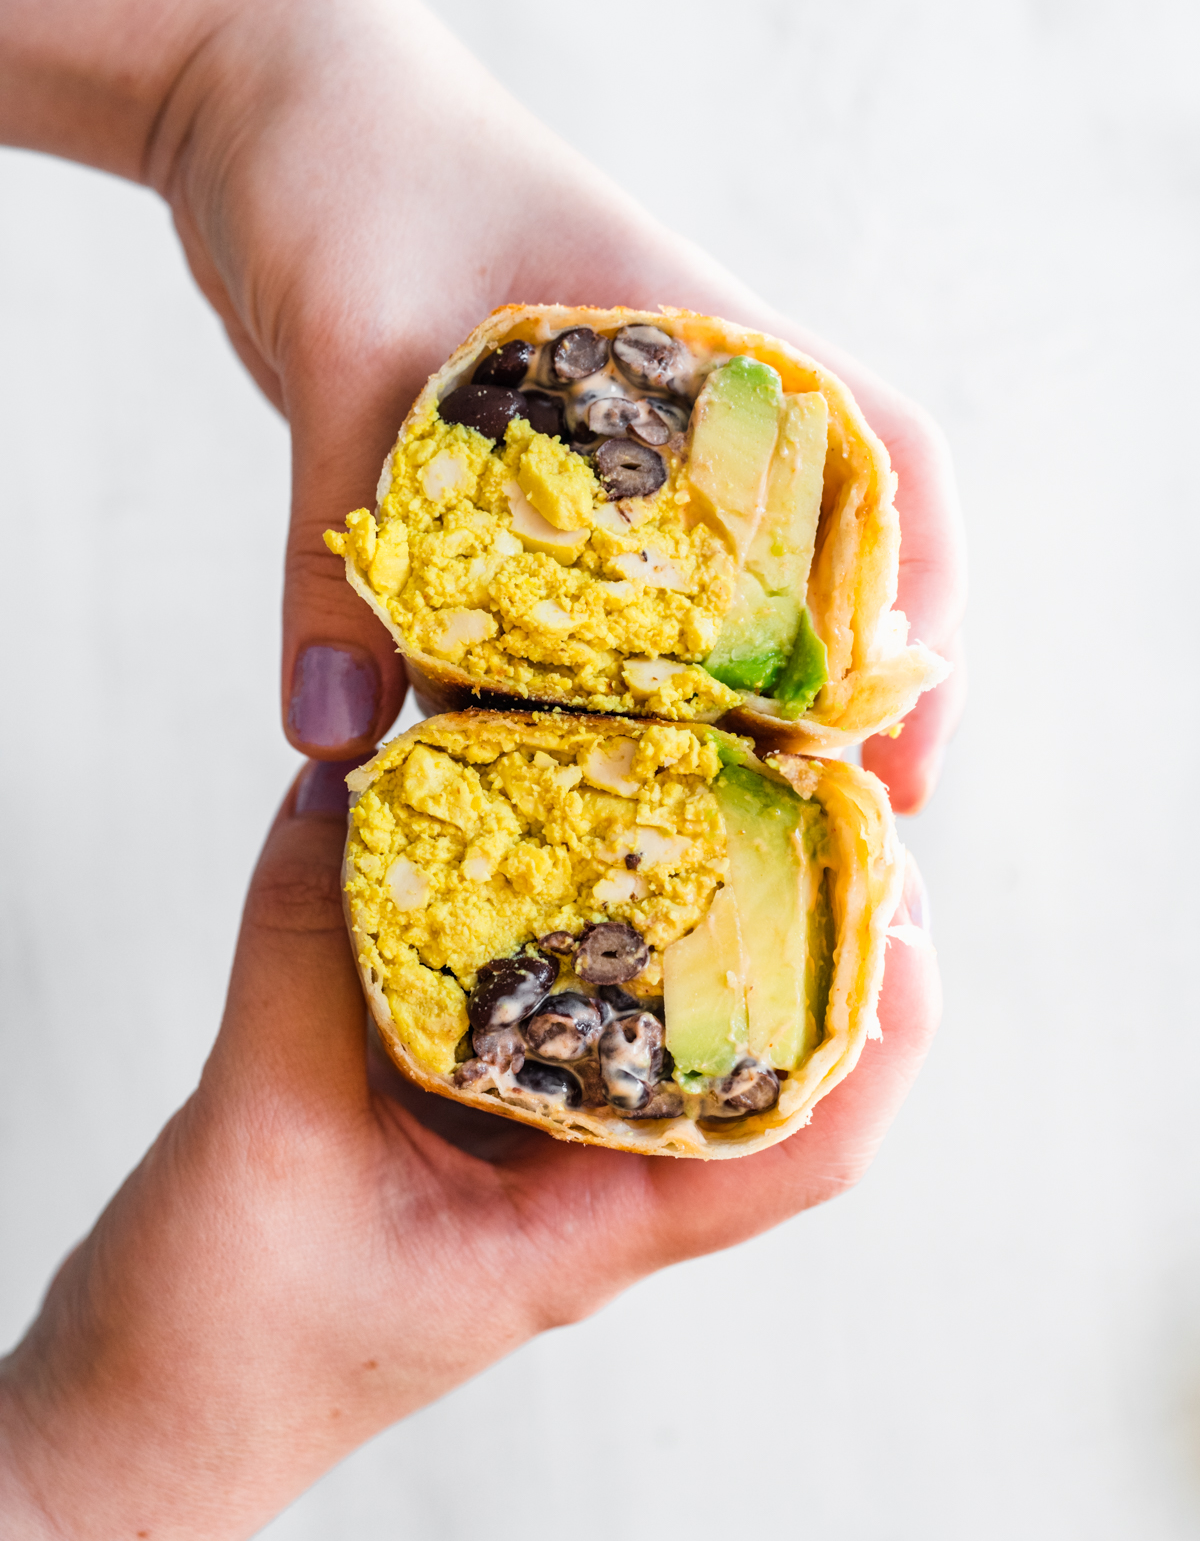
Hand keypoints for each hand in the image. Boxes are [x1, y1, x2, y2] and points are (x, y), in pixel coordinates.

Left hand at [0, 0, 964, 811]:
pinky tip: (532, 765)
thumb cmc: (346, 164)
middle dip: (820, 697)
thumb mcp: (352, 338)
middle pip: (808, 562)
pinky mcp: (508, 478)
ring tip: (684, 835)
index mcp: (705, 338)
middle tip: (797, 830)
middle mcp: (675, 405)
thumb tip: (336, 737)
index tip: (901, 732)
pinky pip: (572, 601)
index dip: (921, 597)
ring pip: (691, 596)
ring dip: (697, 707)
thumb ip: (340, 536)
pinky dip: (572, 683)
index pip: (883, 461)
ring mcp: (597, 446)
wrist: (259, 95)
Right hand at [0, 762, 939, 1538]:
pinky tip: (533, 824)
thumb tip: (342, 788)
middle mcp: (589, 1180)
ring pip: (663, 1017)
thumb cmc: (222, 1343)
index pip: (805, 1144)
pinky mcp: (466, 1107)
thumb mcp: (265, 1137)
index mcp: (590, 1227)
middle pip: (761, 1054)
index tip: (899, 891)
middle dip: (807, 922)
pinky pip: (545, 992)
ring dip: (696, 905)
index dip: (879, 1019)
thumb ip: (305, 958)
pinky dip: (559, 906)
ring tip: (702, 774)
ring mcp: (533, 1143)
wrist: (144, 1420)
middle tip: (806, 782)